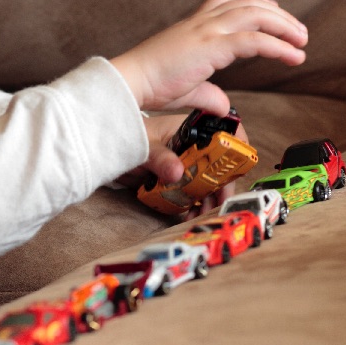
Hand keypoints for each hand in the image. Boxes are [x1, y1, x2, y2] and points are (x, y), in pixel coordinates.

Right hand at [110, 0, 306, 112]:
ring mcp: (206, 31)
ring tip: (302, 41)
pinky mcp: (211, 47)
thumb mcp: (185, 88)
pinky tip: (293, 56)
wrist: (128, 83)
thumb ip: (208, 93)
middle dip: (278, 14)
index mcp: (192, 27)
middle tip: (298, 31)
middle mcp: (201, 23)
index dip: (254, 2)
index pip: (227, 0)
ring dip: (284, 25)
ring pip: (256, 15)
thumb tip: (223, 106)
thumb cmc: (149, 85)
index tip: (273, 10)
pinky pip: (254, 41)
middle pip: (248, 3)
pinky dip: (279, 46)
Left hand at [117, 114, 253, 220]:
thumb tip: (177, 172)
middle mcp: (190, 146)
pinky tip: (189, 214)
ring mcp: (184, 162)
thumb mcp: (144, 147)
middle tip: (219, 202)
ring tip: (202, 213)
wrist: (107, 150)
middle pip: (218, 164)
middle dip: (222, 184)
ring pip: (206, 180)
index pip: (222, 133)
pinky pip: (190, 191)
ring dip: (207, 198)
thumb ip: (159, 158)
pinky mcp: (175, 177)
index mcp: (189, 130)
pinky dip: (192, 203)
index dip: (235, 148)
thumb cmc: (127, 138)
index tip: (238, 168)